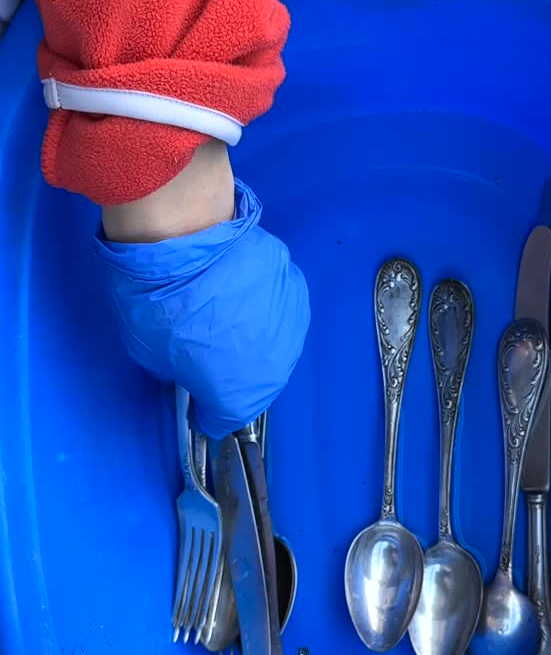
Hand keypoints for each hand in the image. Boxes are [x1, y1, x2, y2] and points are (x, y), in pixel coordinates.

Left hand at [96, 174, 309, 437]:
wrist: (186, 235)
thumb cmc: (159, 305)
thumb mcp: (150, 357)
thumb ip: (178, 372)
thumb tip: (188, 366)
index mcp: (238, 398)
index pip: (221, 419)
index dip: (204, 406)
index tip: (192, 389)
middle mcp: (274, 371)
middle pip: (253, 384)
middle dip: (231, 373)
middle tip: (205, 348)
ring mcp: (291, 326)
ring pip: (271, 345)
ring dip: (251, 339)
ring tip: (225, 315)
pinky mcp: (294, 286)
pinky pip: (275, 308)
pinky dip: (260, 304)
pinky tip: (238, 288)